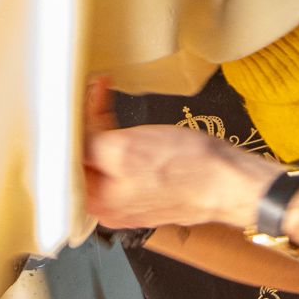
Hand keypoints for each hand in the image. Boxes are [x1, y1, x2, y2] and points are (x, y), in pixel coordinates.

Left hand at [84, 77, 270, 237]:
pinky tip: (132, 123)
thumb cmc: (189, 169)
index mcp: (97, 202)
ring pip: (106, 158)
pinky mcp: (151, 190)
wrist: (232, 181)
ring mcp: (132, 200)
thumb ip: (88, 146)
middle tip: (94, 91)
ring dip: (104, 126)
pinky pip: (127, 163)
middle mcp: (110, 207)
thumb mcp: (126, 149)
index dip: (71, 124)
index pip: (68, 159)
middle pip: (85, 158)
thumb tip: (66, 140)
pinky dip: (125, 138)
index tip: (74, 101)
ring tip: (106, 98)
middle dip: (87, 121)